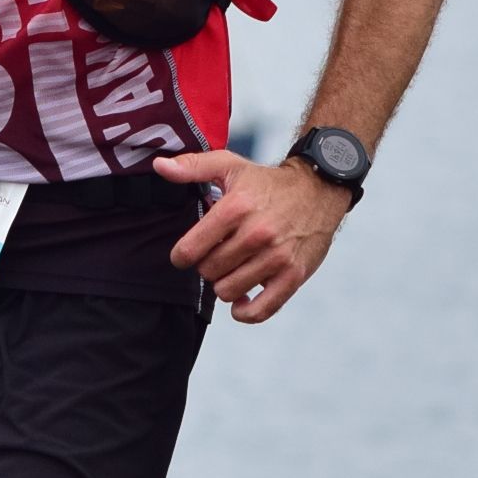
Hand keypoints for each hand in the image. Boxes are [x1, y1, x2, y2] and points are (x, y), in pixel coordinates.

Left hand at [155, 146, 349, 323]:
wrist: (319, 189)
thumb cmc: (267, 181)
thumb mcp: (230, 165)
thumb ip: (192, 167)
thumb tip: (158, 167)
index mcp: (236, 208)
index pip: (190, 250)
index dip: (182, 255)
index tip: (187, 253)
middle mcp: (256, 234)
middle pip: (208, 271)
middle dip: (207, 265)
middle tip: (218, 254)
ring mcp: (277, 257)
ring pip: (228, 291)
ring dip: (225, 284)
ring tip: (233, 268)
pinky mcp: (293, 275)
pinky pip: (260, 311)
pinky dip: (245, 312)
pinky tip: (241, 300)